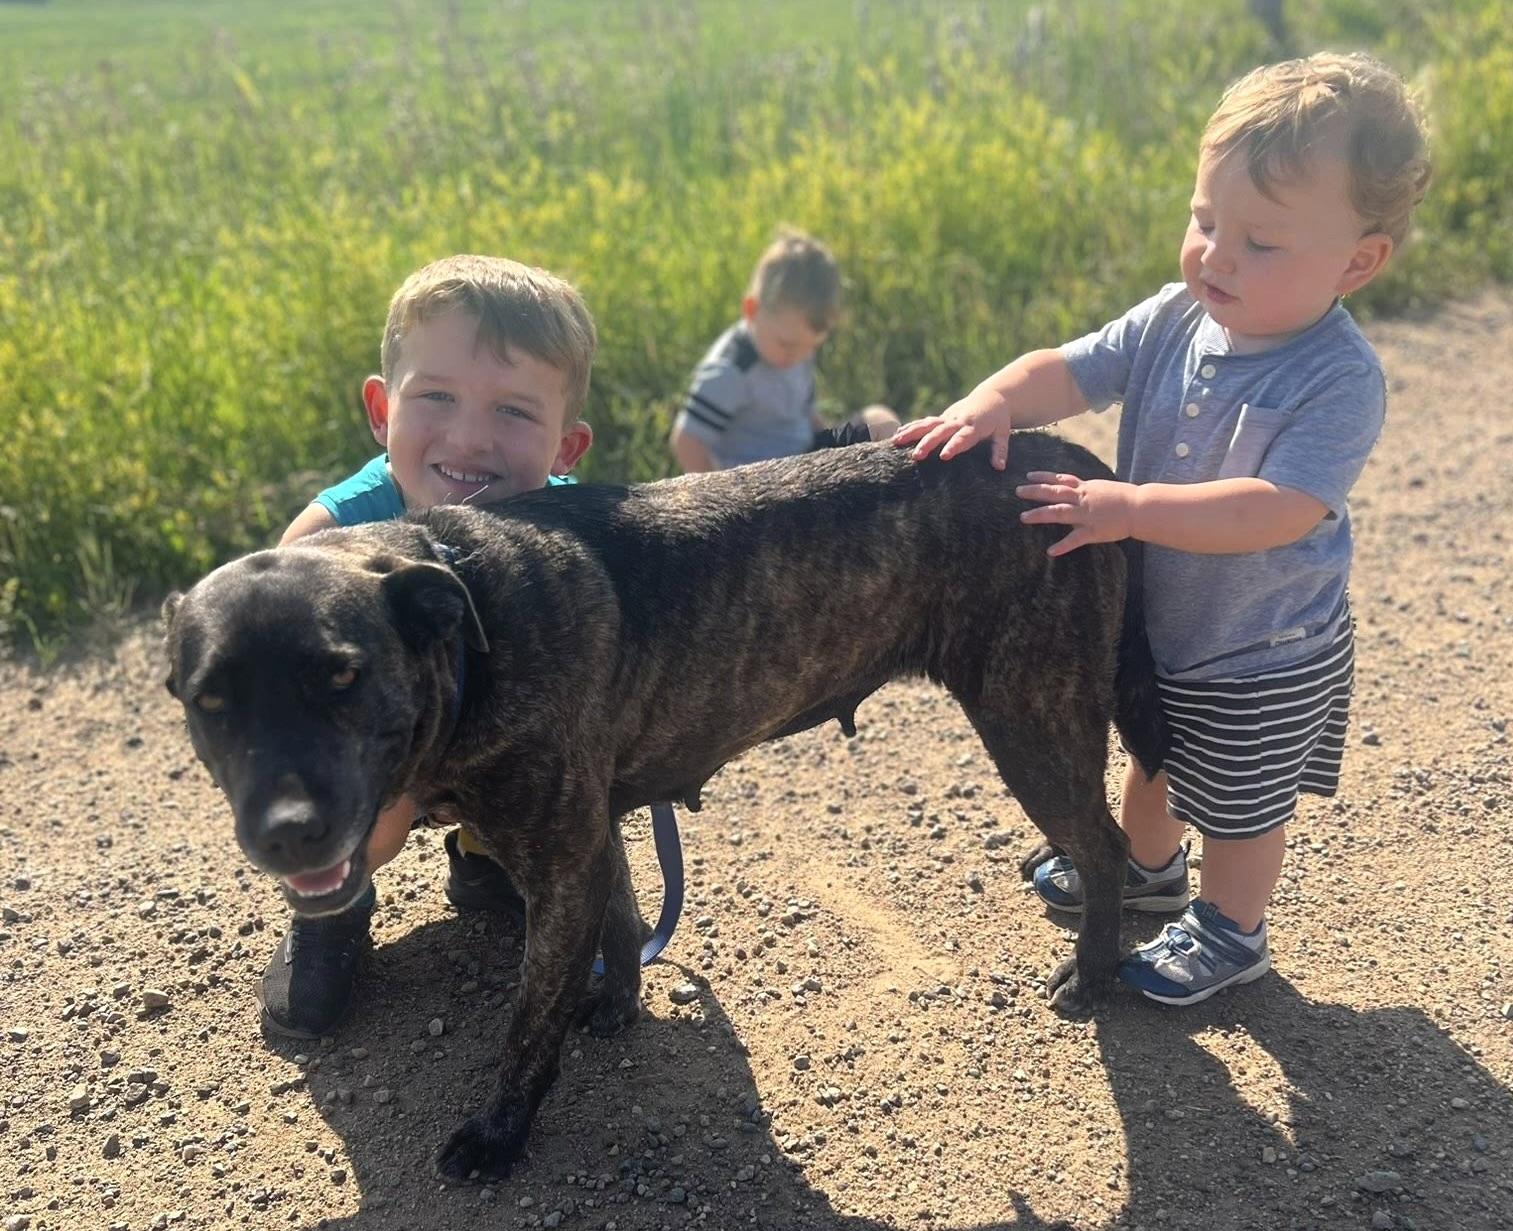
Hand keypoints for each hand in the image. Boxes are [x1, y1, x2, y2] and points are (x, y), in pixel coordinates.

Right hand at [891, 396, 1014, 468]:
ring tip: (897, 441)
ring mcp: (947, 418)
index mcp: (974, 426)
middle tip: (916, 456)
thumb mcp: (1003, 433)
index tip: (944, 456)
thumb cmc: (998, 419)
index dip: (953, 446)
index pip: (963, 437)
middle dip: (928, 443)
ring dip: (912, 432)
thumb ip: (999, 450)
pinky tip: (897, 435)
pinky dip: (911, 427)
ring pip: (928, 424)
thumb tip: (999, 467)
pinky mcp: (941, 418)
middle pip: (941, 432)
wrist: (990, 397)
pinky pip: (924, 422)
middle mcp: (958, 421)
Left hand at [1016, 472, 1139, 556]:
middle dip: (1035, 492)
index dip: (1044, 477)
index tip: (1028, 475)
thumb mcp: (1101, 488)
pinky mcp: (1094, 531)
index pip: (1061, 480)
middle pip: (1054, 493)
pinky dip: (1063, 545)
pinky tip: (1050, 551)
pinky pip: (1076, 539)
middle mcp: (1083, 499)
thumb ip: (1085, 491)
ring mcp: (1087, 515)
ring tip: (1023, 518)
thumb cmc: (1123, 498)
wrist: (1140, 507)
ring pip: (1059, 513)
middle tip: (1017, 491)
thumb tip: (1072, 490)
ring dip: (1040, 515)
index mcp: (1085, 488)